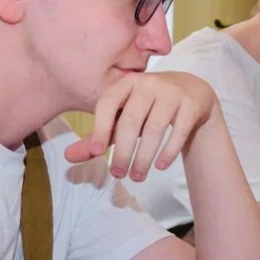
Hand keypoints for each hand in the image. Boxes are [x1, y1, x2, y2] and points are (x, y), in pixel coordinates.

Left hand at [64, 72, 217, 180]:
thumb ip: (99, 136)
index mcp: (126, 83)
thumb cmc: (149, 107)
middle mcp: (148, 83)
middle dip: (123, 152)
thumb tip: (68, 157)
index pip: (108, 103)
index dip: (100, 128)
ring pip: (155, 129)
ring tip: (137, 177)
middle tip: (118, 174)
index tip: (97, 154)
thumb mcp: (123, 117)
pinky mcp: (190, 104)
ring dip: (144, 157)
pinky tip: (160, 166)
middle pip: (132, 121)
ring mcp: (171, 92)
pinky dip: (168, 152)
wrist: (191, 91)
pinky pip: (178, 132)